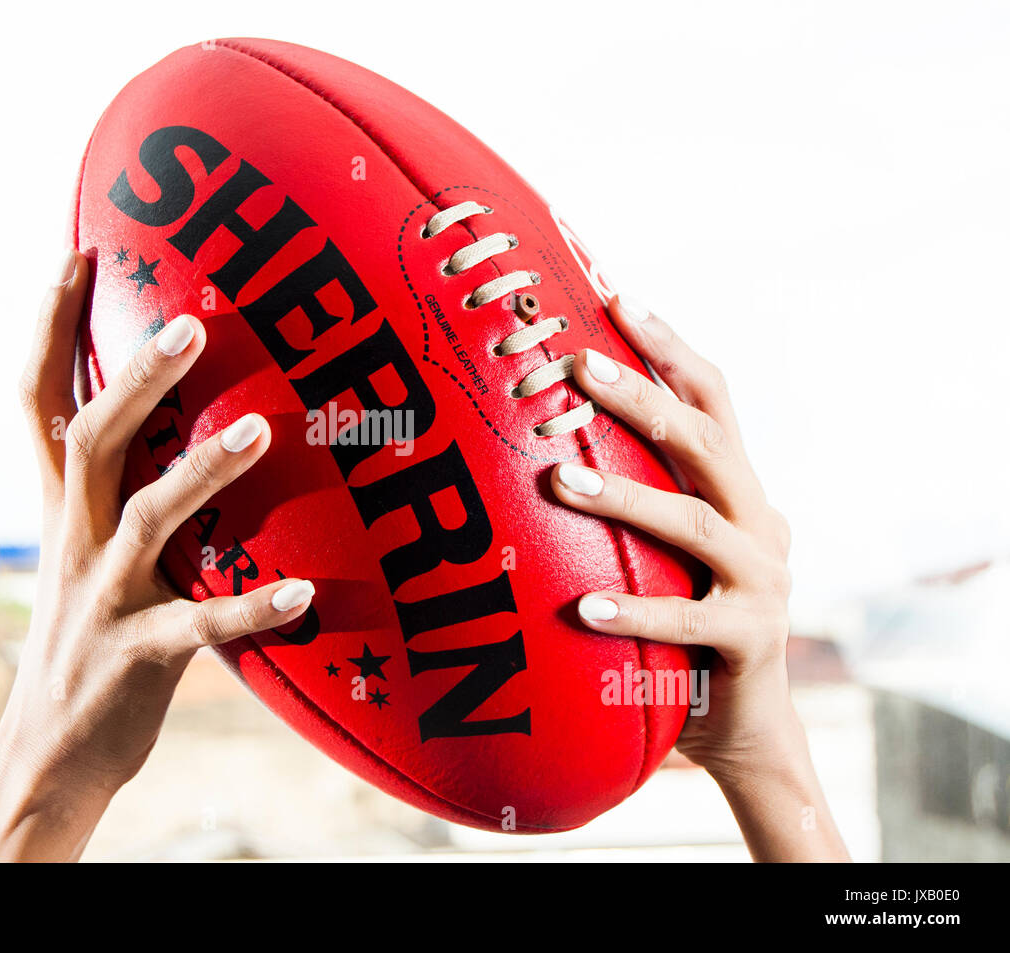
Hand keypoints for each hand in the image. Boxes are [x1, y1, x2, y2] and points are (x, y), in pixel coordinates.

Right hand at [0, 250, 314, 861]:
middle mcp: (75, 538)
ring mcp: (104, 596)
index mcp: (62, 507)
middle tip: (189, 322)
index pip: (39, 400)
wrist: (48, 752)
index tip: (77, 252)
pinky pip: (197, 625)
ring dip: (200, 469)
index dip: (51, 326)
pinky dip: (251, 608)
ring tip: (258, 430)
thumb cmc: (88, 638)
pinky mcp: (138, 655)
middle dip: (134, 376)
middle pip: (90, 436)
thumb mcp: (89, 553)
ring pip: (145, 516)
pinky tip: (305, 595)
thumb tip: (184, 425)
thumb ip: (123, 488)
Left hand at [549, 294, 848, 860]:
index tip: (614, 295)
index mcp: (737, 487)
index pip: (711, 397)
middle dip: (641, 396)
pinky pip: (687, 619)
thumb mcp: (661, 550)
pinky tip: (582, 608)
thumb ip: (630, 495)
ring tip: (561, 479)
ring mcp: (763, 579)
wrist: (741, 725)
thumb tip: (533, 441)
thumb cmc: (680, 623)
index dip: (667, 344)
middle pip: (704, 438)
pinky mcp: (751, 640)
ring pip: (695, 520)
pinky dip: (635, 609)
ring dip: (626, 495)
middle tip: (577, 364)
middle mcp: (759, 520)